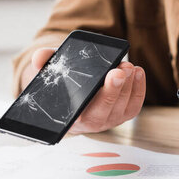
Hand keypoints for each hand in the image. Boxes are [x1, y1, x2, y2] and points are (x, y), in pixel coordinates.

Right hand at [23, 47, 145, 133]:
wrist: (75, 95)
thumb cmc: (66, 84)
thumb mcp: (53, 73)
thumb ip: (45, 63)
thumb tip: (39, 57)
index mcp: (73, 117)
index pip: (86, 113)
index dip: (101, 96)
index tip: (106, 77)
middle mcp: (93, 122)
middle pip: (108, 108)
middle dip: (115, 88)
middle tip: (121, 69)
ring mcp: (111, 119)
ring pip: (124, 105)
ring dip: (129, 85)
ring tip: (129, 66)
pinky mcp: (124, 114)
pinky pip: (134, 105)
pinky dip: (139, 88)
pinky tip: (137, 72)